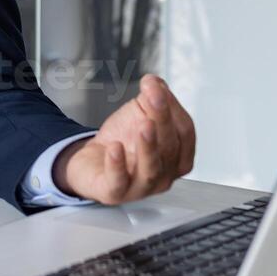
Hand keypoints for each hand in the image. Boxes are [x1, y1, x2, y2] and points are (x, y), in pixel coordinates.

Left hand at [54, 74, 195, 204]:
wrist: (92, 161)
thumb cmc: (123, 141)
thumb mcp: (140, 113)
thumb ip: (152, 97)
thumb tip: (155, 83)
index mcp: (177, 156)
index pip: (185, 133)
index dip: (172, 109)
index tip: (156, 87)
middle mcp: (164, 175)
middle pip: (169, 147)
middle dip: (161, 119)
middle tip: (153, 97)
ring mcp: (141, 187)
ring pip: (150, 169)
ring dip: (149, 146)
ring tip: (144, 125)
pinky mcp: (115, 192)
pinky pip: (119, 182)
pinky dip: (117, 165)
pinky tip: (114, 148)